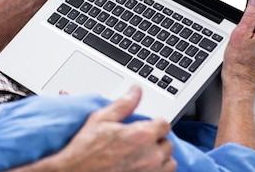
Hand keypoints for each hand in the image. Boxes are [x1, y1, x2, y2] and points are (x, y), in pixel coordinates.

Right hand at [31, 85, 175, 171]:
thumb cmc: (86, 149)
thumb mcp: (101, 119)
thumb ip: (124, 104)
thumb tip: (136, 90)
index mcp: (142, 135)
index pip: (165, 124)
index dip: (155, 124)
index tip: (146, 126)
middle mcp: (150, 155)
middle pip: (168, 143)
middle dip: (157, 141)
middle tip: (141, 141)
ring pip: (168, 162)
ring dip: (160, 158)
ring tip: (143, 155)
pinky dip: (156, 171)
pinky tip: (142, 167)